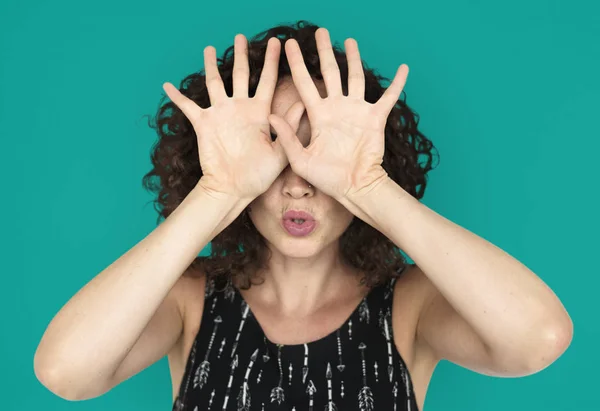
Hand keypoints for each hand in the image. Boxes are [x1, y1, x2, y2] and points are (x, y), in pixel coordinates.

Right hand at [162, 34, 305, 200]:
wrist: (233, 190)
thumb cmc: (258, 176)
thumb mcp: (280, 152)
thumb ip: (289, 128)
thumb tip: (303, 103)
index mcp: (259, 113)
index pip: (267, 81)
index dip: (272, 62)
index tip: (278, 43)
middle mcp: (240, 109)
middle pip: (241, 75)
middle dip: (241, 55)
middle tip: (240, 36)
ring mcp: (220, 114)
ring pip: (215, 83)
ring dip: (210, 66)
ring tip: (209, 48)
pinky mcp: (203, 123)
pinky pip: (187, 106)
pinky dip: (176, 96)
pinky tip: (167, 85)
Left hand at [268, 28, 408, 200]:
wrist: (354, 187)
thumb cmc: (327, 178)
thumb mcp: (300, 159)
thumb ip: (287, 136)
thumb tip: (270, 114)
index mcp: (318, 115)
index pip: (305, 83)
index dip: (297, 64)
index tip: (289, 45)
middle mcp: (337, 108)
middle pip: (330, 73)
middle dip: (324, 52)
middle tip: (320, 32)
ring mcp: (357, 111)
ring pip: (355, 78)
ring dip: (354, 59)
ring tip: (350, 41)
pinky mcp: (376, 118)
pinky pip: (389, 97)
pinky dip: (397, 83)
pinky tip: (403, 68)